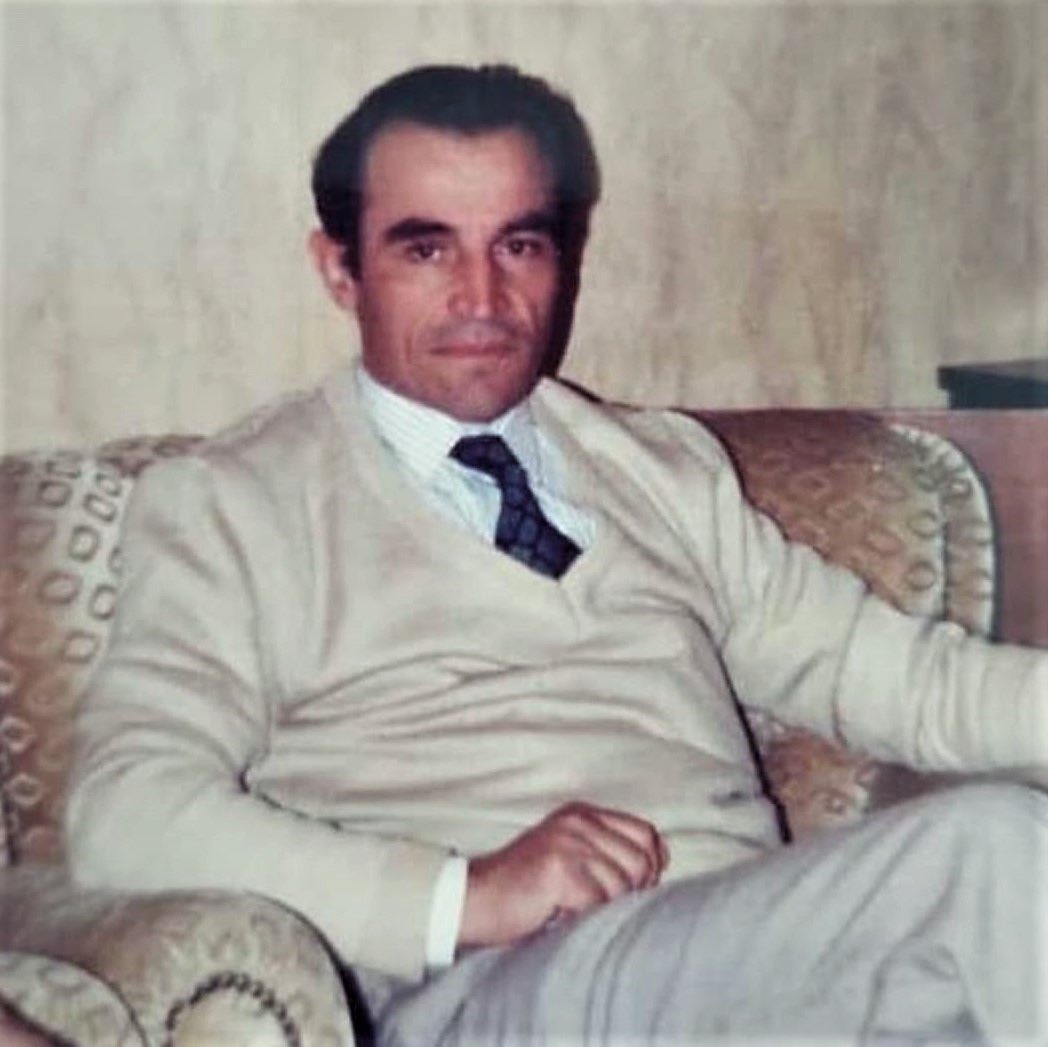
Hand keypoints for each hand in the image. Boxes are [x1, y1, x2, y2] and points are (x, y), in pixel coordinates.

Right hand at [458, 801, 667, 949]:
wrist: (475, 897)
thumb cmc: (526, 887)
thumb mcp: (570, 854)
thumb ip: (609, 850)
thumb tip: (662, 859)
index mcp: (583, 814)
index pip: (647, 833)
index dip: (651, 866)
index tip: (633, 888)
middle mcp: (578, 821)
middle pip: (640, 862)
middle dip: (628, 893)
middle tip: (597, 905)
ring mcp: (568, 842)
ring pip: (621, 886)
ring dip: (601, 908)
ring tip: (572, 906)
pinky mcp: (558, 868)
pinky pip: (597, 904)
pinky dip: (582, 918)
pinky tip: (559, 913)